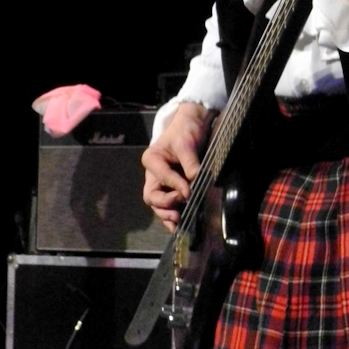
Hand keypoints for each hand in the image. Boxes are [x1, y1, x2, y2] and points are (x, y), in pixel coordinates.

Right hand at [142, 102, 213, 231]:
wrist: (193, 123)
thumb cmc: (186, 130)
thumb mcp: (187, 143)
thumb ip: (190, 163)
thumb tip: (196, 181)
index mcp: (152, 159)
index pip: (162, 177)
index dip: (175, 185)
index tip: (189, 192)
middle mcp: (153, 174)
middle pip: (152, 195)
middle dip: (165, 204)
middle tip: (180, 208)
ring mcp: (161, 182)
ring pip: (158, 204)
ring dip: (167, 214)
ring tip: (178, 222)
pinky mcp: (171, 188)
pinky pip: (167, 205)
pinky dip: (171, 216)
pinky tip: (178, 226)